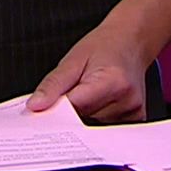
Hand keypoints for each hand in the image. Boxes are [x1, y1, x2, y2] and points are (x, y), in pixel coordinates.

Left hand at [27, 25, 148, 123]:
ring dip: (83, 118)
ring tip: (87, 95)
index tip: (43, 111)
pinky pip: (106, 129)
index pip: (74, 109)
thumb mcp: (72, 60)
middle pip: (84, 121)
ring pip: (93, 128)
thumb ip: (52, 85)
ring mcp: (133, 112)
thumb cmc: (103, 47)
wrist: (130, 42)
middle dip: (69, 114)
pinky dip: (96, 120)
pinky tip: (98, 104)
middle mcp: (127, 99)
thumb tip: (35, 106)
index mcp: (112, 81)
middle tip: (68, 96)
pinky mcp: (136, 120)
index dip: (56, 111)